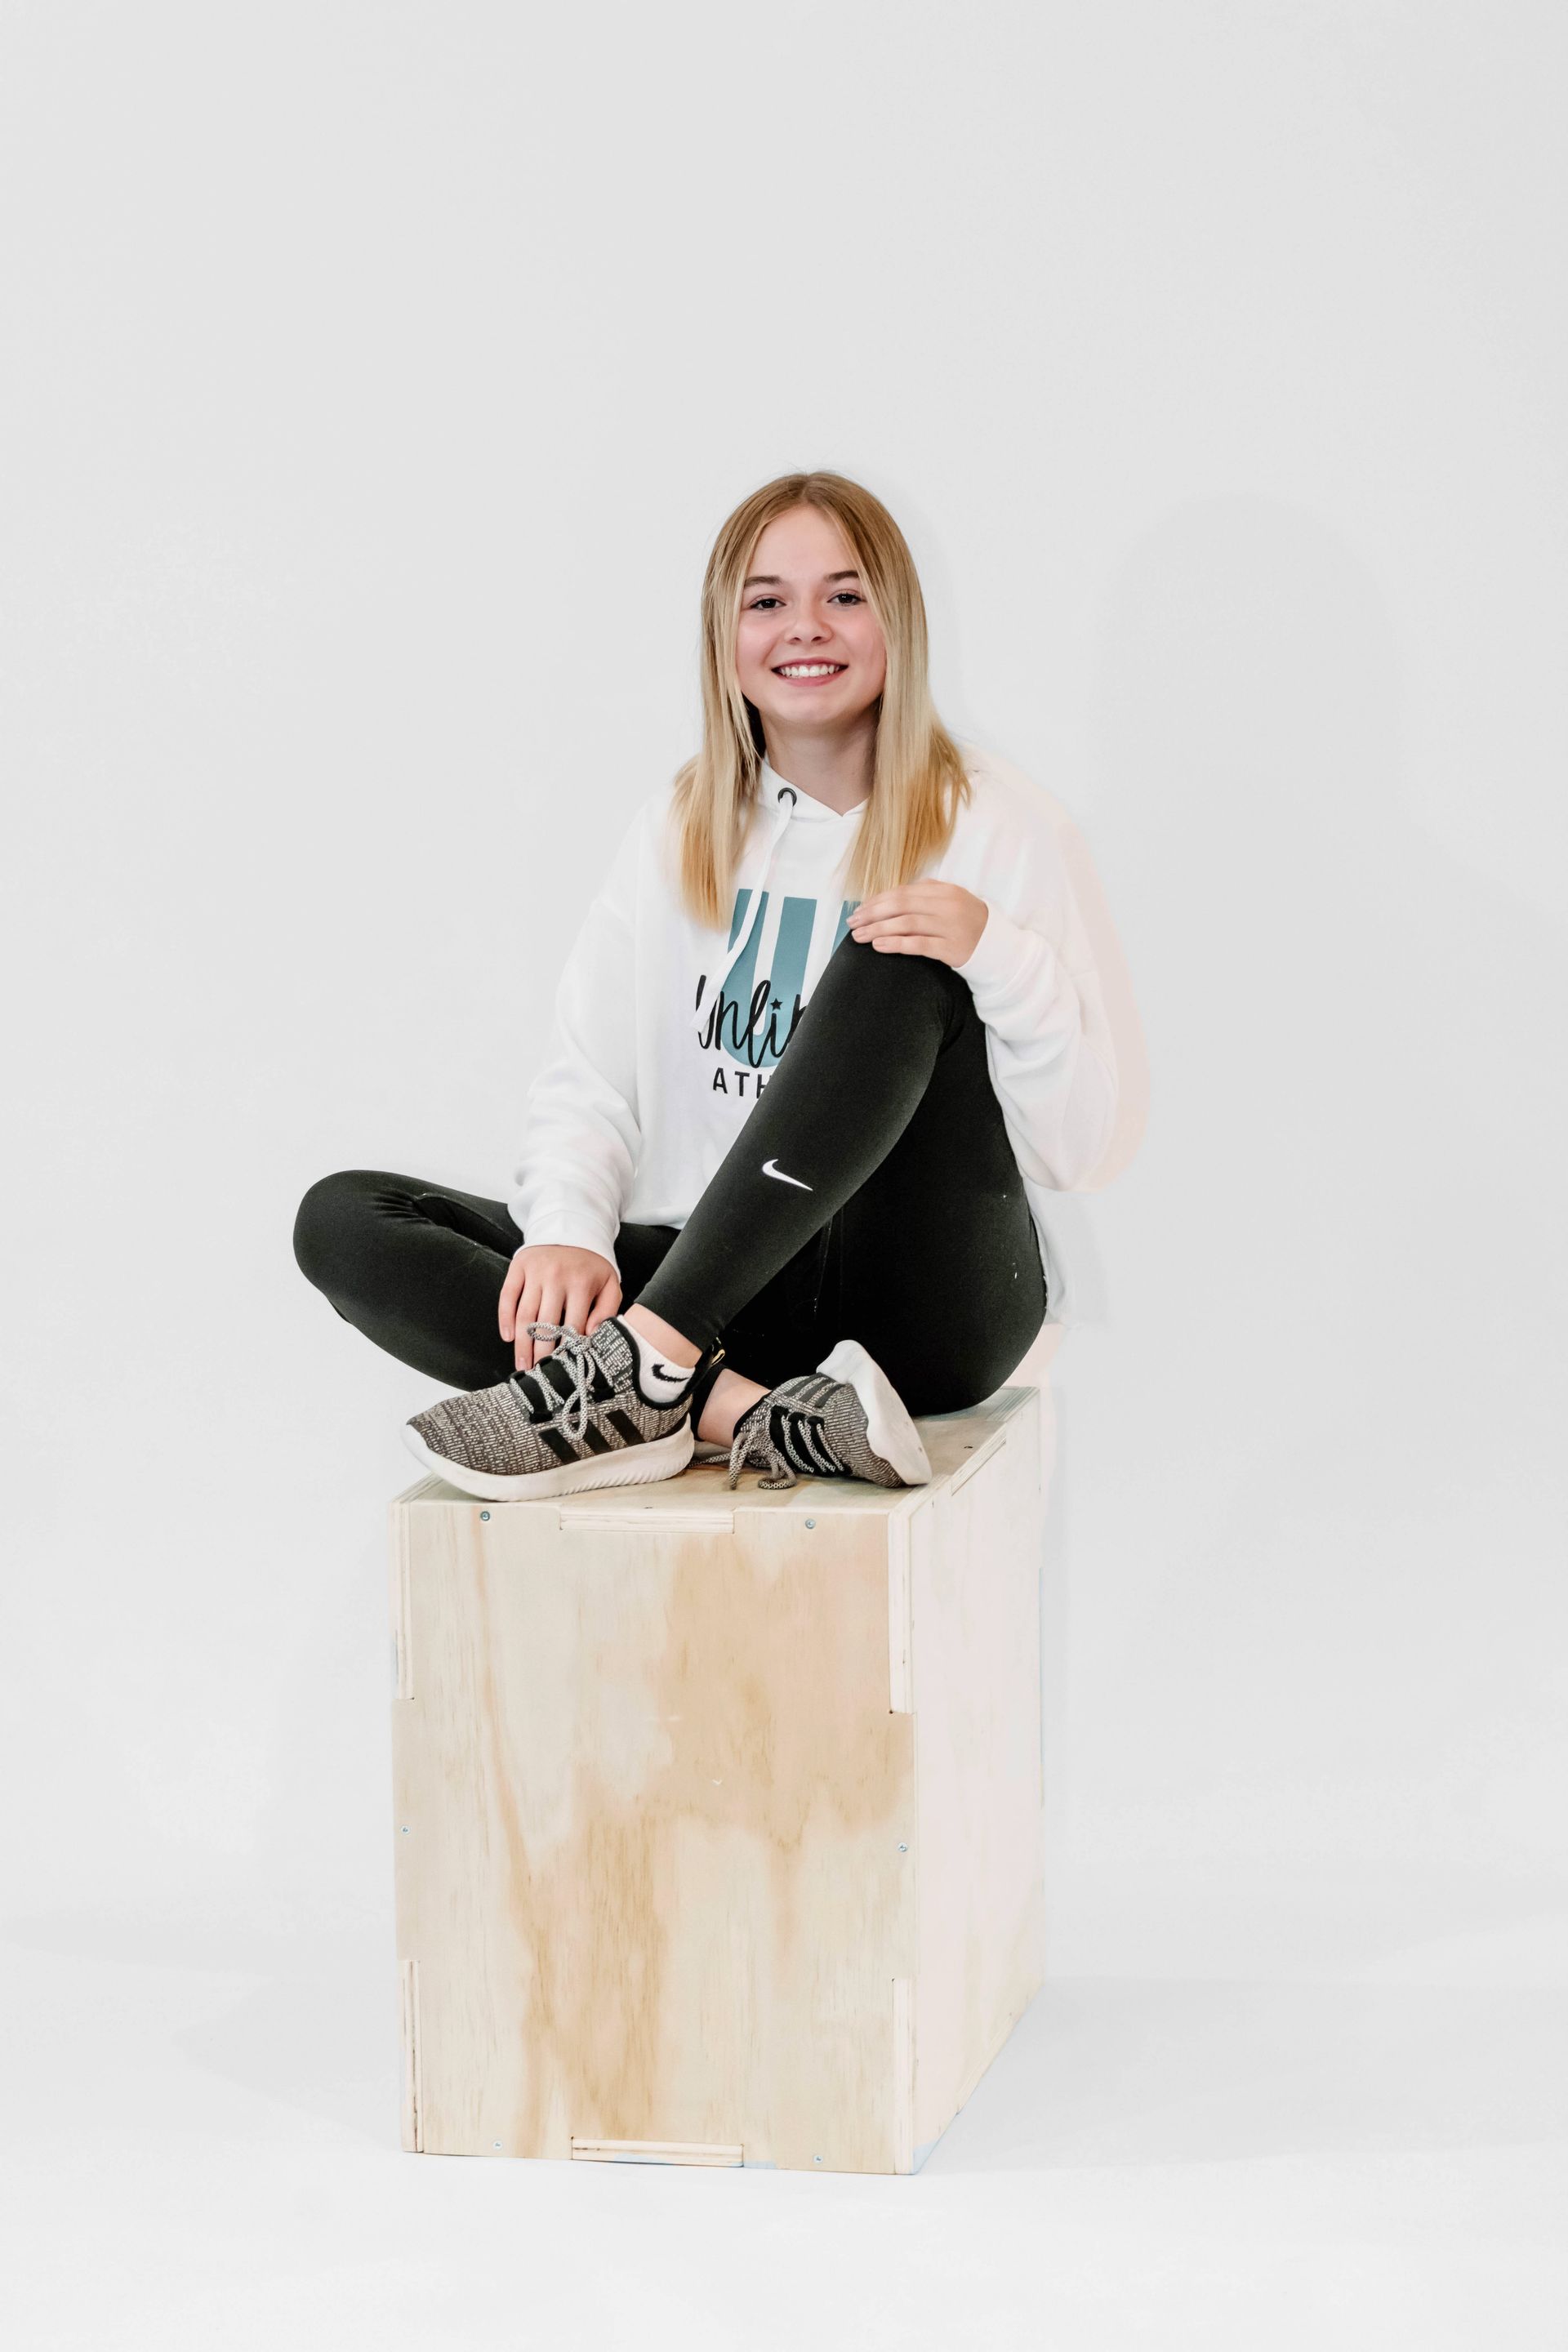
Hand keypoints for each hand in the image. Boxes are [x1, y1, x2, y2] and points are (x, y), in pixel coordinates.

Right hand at [499, 1244, 621, 1371]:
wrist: (572, 1228)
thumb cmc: (592, 1264)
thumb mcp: (610, 1283)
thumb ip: (607, 1310)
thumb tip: (593, 1335)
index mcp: (581, 1284)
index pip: (572, 1326)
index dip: (567, 1350)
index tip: (564, 1369)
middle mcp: (556, 1278)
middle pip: (546, 1325)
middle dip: (541, 1355)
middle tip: (538, 1376)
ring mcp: (535, 1272)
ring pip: (525, 1315)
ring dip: (522, 1344)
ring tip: (522, 1365)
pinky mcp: (518, 1266)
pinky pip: (507, 1296)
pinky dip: (505, 1318)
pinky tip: (508, 1337)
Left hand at [848, 880, 987, 965]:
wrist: (997, 946)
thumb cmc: (969, 922)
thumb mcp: (953, 900)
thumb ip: (927, 892)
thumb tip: (893, 894)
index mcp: (945, 891)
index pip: (903, 892)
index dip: (878, 900)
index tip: (860, 909)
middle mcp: (947, 906)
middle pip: (900, 905)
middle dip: (872, 913)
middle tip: (853, 923)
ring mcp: (949, 927)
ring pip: (906, 924)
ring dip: (878, 929)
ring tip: (859, 936)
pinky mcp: (950, 949)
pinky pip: (917, 945)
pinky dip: (895, 944)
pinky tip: (878, 945)